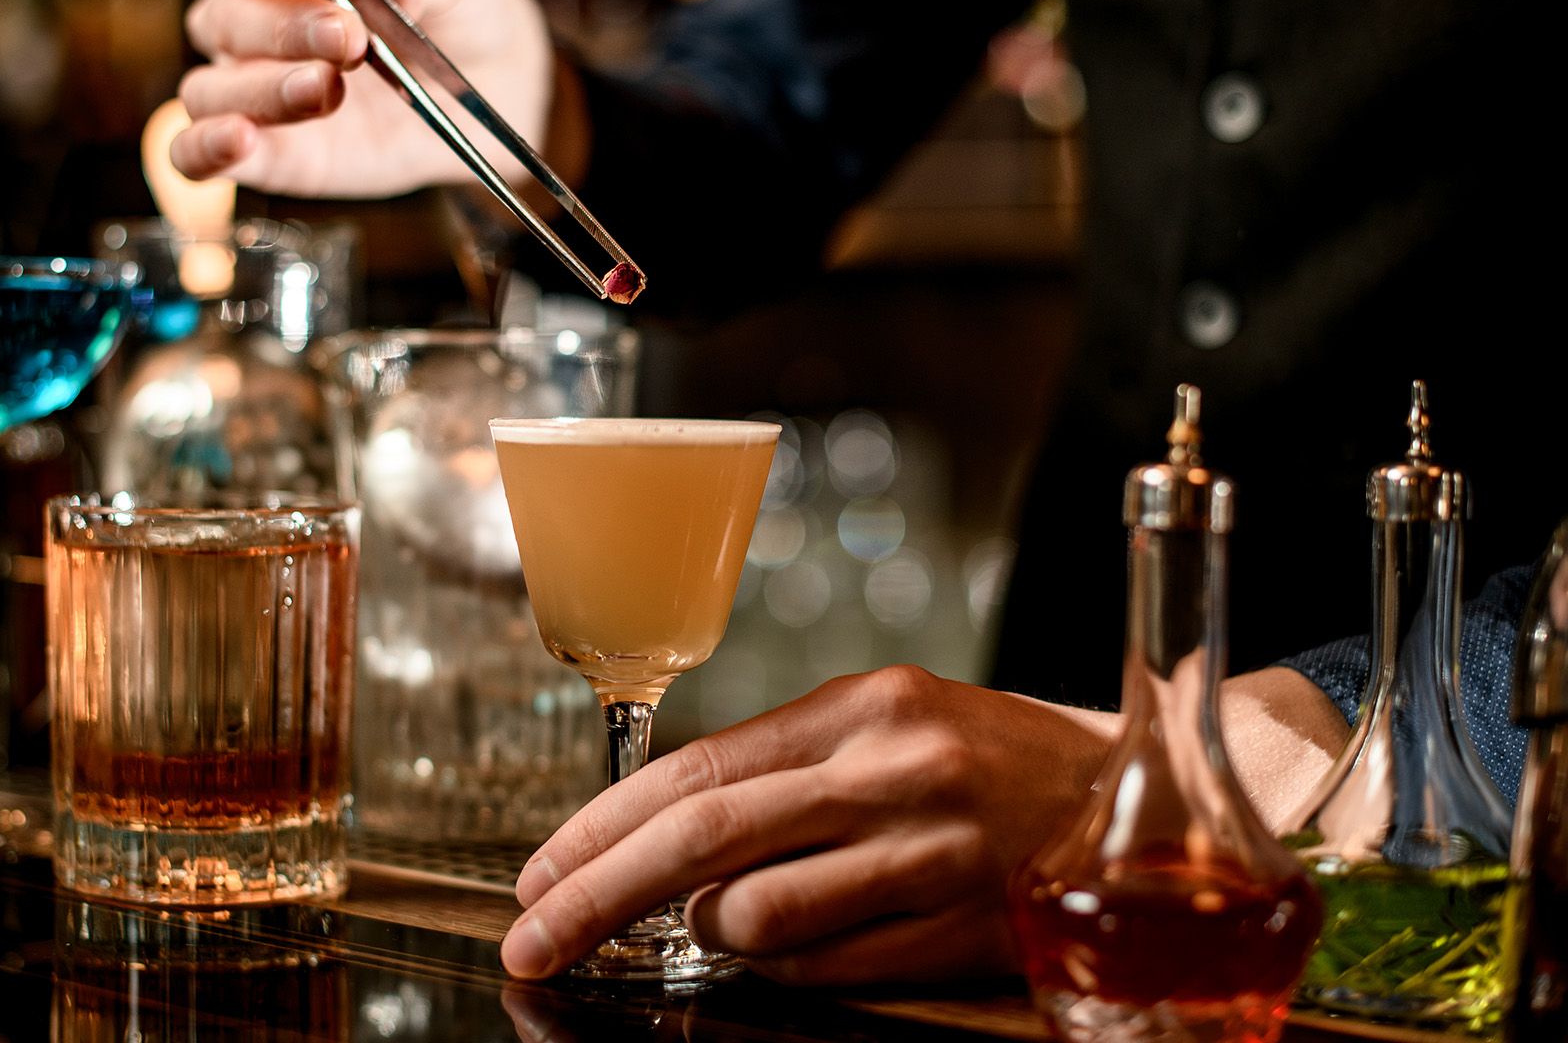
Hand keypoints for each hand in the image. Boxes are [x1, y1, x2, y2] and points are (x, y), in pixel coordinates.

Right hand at [173, 0, 555, 197]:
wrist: (491, 90)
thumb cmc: (458, 14)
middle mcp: (247, 21)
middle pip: (228, 18)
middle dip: (284, 28)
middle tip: (348, 36)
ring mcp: (249, 89)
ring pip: (211, 88)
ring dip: (263, 90)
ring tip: (324, 90)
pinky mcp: (265, 155)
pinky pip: (198, 154)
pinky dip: (208, 149)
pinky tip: (239, 141)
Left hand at [501, 666, 1117, 985]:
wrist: (1140, 803)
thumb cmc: (990, 762)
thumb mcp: (886, 726)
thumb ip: (780, 770)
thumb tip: (657, 838)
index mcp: (863, 707)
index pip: (698, 766)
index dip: (602, 826)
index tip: (539, 872)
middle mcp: (895, 770)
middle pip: (705, 836)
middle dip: (597, 894)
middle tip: (532, 939)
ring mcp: (933, 853)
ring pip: (759, 916)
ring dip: (707, 932)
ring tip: (717, 921)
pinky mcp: (963, 929)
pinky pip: (827, 966)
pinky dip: (782, 964)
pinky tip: (792, 945)